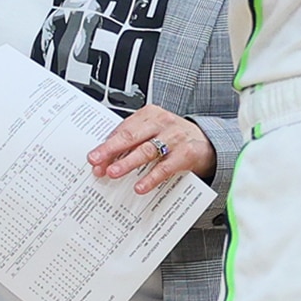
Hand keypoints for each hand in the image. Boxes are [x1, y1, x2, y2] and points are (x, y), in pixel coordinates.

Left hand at [89, 101, 211, 191]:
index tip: (93, 158)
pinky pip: (165, 167)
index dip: (107, 145)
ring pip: (147, 150)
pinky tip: (140, 186)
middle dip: (111, 150)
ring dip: (128, 163)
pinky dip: (151, 178)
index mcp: (149, 114)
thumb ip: (132, 142)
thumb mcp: (153, 132)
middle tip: (97, 161)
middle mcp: (161, 123)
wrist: (206, 142)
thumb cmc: (174, 137)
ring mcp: (174, 138)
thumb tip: (106, 160)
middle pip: (131, 137)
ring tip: (113, 172)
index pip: (123, 129)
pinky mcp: (186, 153)